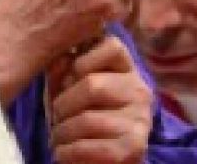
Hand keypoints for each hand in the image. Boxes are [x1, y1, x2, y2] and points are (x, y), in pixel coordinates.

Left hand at [48, 35, 152, 163]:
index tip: (69, 78)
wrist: (104, 160)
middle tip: (56, 118)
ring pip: (87, 120)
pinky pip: (87, 147)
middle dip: (63, 105)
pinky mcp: (134, 148)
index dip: (83, 59)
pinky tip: (63, 153)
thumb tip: (59, 58)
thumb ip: (64, 71)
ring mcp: (140, 120)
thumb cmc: (85, 119)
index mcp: (128, 70)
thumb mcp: (72, 90)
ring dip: (61, 133)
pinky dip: (66, 152)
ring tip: (57, 139)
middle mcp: (140, 91)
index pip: (111, 45)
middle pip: (93, 85)